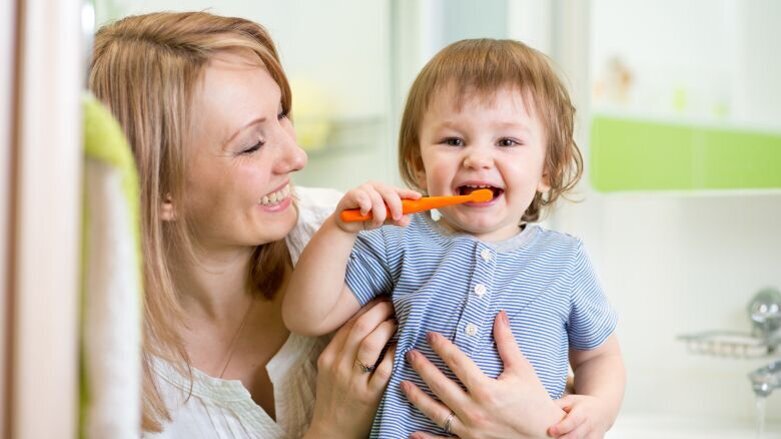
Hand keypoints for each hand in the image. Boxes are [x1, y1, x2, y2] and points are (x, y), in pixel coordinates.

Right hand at [305, 299, 396, 438]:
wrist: (331, 432)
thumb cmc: (335, 397)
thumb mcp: (330, 369)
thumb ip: (343, 347)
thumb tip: (368, 319)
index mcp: (328, 356)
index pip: (349, 323)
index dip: (368, 307)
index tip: (382, 298)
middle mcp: (338, 365)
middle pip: (360, 327)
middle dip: (381, 311)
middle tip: (395, 303)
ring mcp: (353, 381)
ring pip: (371, 344)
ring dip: (388, 328)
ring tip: (399, 321)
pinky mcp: (368, 396)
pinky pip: (384, 369)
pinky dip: (395, 353)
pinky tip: (403, 345)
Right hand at [334, 181, 420, 232]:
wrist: (347, 225)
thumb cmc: (366, 219)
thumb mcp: (383, 221)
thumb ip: (395, 219)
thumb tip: (406, 220)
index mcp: (385, 191)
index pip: (399, 191)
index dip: (409, 193)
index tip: (418, 197)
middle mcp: (376, 187)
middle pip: (390, 193)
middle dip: (395, 206)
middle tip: (397, 217)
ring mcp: (364, 189)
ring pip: (377, 199)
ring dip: (378, 214)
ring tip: (375, 222)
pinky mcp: (352, 193)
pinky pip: (363, 199)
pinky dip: (366, 208)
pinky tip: (365, 213)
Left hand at [401, 310, 564, 438]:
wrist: (545, 437)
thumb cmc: (535, 402)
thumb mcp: (522, 370)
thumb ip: (507, 343)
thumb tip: (499, 315)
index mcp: (487, 390)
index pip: (458, 363)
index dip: (442, 347)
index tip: (430, 335)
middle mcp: (475, 410)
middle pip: (441, 385)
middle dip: (423, 368)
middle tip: (409, 354)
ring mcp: (470, 430)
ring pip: (436, 412)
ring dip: (417, 398)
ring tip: (403, 384)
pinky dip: (427, 438)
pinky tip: (412, 432)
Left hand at [548, 395, 610, 438]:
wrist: (603, 411)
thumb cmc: (582, 405)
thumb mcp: (570, 400)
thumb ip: (557, 405)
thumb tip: (541, 409)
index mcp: (583, 412)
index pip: (572, 421)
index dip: (561, 428)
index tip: (551, 431)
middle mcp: (590, 424)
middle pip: (576, 436)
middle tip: (551, 438)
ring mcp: (594, 435)